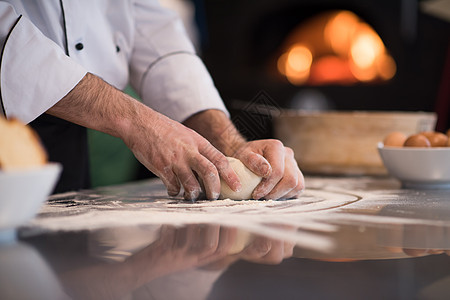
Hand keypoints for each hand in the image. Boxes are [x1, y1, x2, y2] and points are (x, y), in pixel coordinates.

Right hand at [125, 112, 240, 199]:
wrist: (141, 124)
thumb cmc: (165, 130)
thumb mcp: (188, 135)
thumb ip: (200, 150)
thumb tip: (212, 168)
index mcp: (198, 142)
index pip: (220, 160)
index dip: (231, 175)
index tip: (237, 187)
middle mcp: (189, 151)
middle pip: (209, 173)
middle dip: (215, 189)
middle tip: (214, 197)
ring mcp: (175, 160)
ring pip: (191, 184)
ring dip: (194, 194)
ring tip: (192, 196)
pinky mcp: (161, 168)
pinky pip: (173, 187)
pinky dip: (175, 192)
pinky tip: (174, 190)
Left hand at [233, 139, 304, 199]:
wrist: (248, 157)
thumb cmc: (244, 157)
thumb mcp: (242, 156)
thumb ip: (252, 161)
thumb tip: (266, 171)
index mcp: (276, 147)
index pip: (278, 171)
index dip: (267, 186)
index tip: (255, 194)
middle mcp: (288, 154)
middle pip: (290, 180)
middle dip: (275, 192)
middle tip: (261, 196)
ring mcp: (294, 164)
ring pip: (297, 185)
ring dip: (281, 194)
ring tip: (266, 195)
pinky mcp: (297, 174)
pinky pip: (298, 189)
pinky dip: (287, 195)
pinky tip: (273, 193)